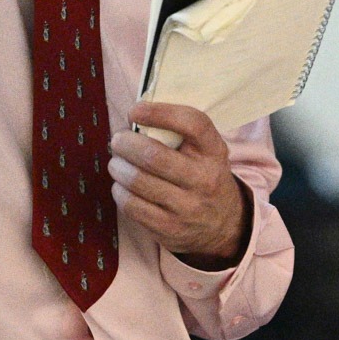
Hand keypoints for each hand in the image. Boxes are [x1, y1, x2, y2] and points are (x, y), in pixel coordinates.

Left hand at [110, 102, 250, 268]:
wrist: (222, 224)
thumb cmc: (203, 174)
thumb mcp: (206, 151)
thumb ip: (180, 133)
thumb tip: (135, 116)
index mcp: (214, 151)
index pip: (193, 124)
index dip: (160, 113)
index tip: (135, 110)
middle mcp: (205, 179)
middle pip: (154, 155)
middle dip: (126, 144)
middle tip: (118, 140)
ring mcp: (188, 207)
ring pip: (137, 181)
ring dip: (118, 167)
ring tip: (116, 162)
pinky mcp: (169, 229)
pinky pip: (132, 206)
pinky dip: (119, 191)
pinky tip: (121, 185)